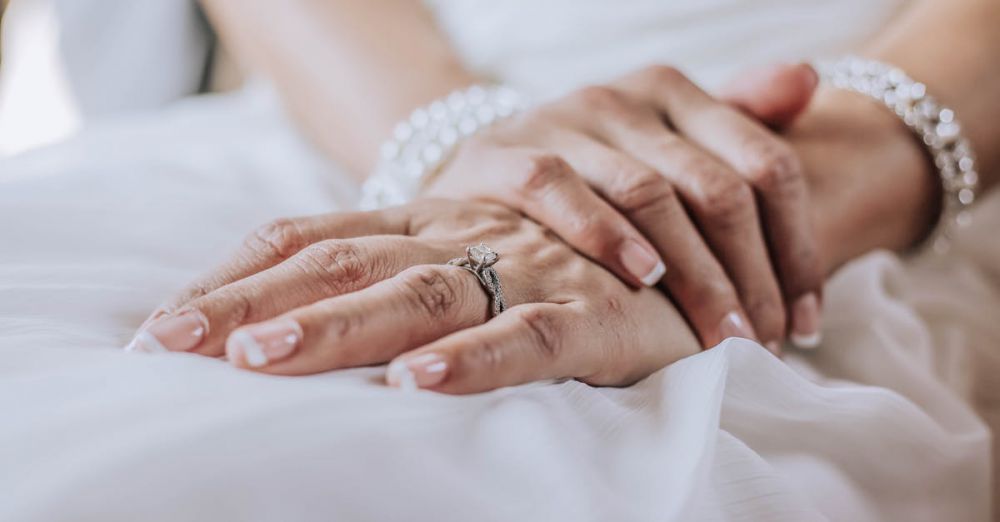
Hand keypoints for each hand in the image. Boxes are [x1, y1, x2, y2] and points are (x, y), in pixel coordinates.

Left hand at [127, 200, 700, 392]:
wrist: (680, 256)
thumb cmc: (556, 269)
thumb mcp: (466, 262)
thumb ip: (391, 280)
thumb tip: (287, 326)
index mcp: (425, 227)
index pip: (313, 240)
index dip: (237, 275)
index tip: (163, 323)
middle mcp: (462, 238)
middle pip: (345, 265)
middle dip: (255, 304)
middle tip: (172, 343)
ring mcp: (525, 270)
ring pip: (423, 294)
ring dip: (340, 327)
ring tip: (263, 356)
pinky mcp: (590, 313)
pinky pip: (529, 335)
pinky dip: (474, 359)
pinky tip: (419, 381)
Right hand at [424, 64, 823, 351]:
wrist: (478, 164)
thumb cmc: (586, 169)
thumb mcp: (660, 139)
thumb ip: (736, 119)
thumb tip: (808, 80)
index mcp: (676, 93)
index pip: (766, 165)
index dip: (797, 248)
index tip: (806, 321)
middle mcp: (626, 99)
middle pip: (717, 190)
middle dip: (751, 277)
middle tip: (763, 343)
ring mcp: (563, 121)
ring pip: (651, 196)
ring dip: (694, 273)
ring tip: (718, 334)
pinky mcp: (506, 152)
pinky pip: (560, 189)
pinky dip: (603, 233)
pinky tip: (641, 277)